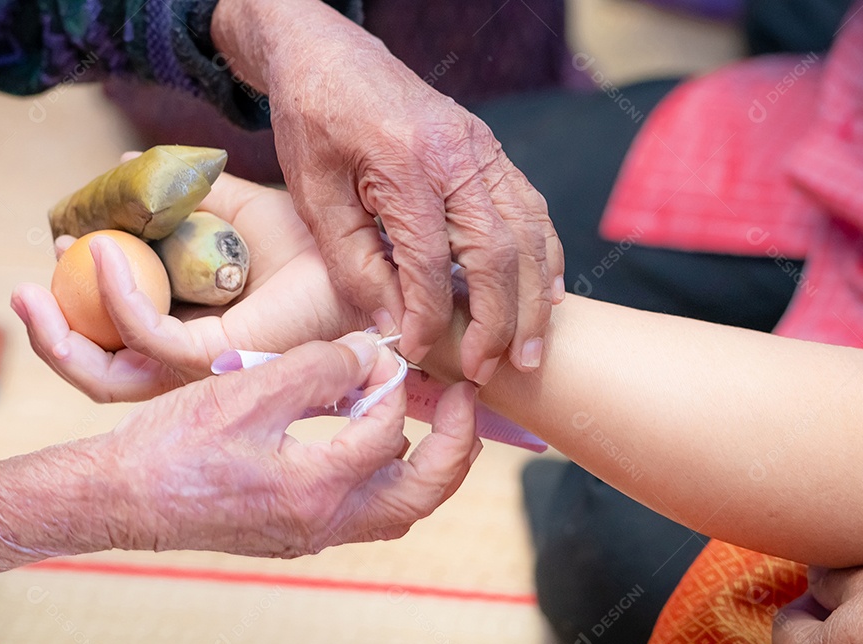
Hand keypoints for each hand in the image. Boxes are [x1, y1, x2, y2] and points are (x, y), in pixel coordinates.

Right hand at [0, 335, 480, 575]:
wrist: (121, 497)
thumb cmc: (174, 445)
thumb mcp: (250, 389)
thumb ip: (320, 368)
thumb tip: (371, 353)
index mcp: (318, 487)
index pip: (388, 432)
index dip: (389, 383)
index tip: (377, 350)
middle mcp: (327, 522)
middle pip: (424, 493)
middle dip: (457, 445)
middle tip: (468, 400)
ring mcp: (315, 534)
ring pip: (400, 510)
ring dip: (430, 466)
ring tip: (438, 420)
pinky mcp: (300, 532)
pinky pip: (369, 511)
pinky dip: (391, 476)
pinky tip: (379, 441)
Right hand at [12, 165, 370, 401]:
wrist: (359, 261)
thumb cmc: (311, 248)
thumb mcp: (234, 210)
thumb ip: (182, 196)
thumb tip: (123, 163)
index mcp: (191, 334)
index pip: (118, 341)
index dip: (77, 303)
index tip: (58, 251)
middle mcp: (193, 362)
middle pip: (103, 370)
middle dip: (54, 333)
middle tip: (26, 288)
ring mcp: (203, 367)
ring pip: (112, 373)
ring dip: (63, 332)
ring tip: (35, 285)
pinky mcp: (218, 358)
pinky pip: (148, 336)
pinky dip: (117, 297)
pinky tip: (105, 253)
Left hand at [212, 0, 564, 383]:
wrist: (331, 54)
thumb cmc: (315, 122)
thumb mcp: (314, 194)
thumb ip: (354, 263)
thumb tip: (393, 325)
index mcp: (406, 163)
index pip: (429, 261)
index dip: (427, 316)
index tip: (418, 353)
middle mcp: (459, 156)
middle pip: (497, 253)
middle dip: (500, 321)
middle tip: (493, 369)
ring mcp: (484, 151)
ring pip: (529, 234)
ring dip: (535, 299)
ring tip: (532, 350)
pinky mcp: (493, 152)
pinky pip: (533, 210)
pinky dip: (546, 258)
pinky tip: (548, 295)